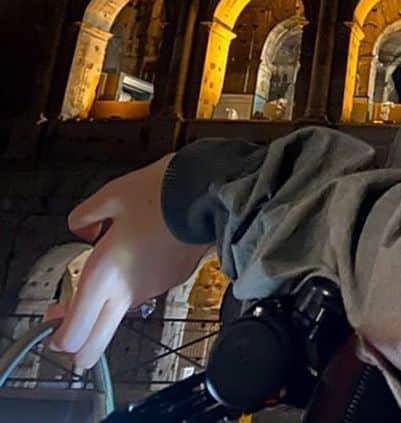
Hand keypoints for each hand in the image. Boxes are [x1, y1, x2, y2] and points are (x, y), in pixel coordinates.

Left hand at [45, 152, 212, 370]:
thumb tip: (82, 227)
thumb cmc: (159, 192)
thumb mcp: (111, 194)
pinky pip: (145, 289)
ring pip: (120, 313)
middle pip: (94, 346)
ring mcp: (152, 289)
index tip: (53, 319)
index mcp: (104, 275)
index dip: (59, 336)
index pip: (73, 334)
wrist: (207, 192)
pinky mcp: (172, 280)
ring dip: (108, 304)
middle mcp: (126, 292)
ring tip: (110, 267)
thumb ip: (85, 215)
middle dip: (79, 348)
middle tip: (69, 330)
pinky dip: (137, 280)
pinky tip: (142, 250)